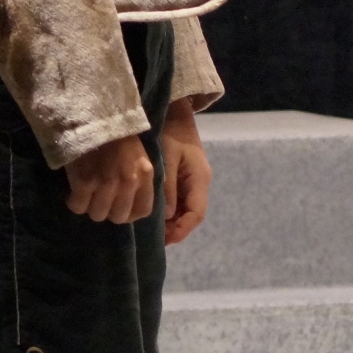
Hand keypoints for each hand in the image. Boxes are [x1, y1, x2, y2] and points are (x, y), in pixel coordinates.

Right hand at [64, 133, 157, 223]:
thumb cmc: (116, 136)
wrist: (93, 116)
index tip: (118, 208)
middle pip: (118, 217)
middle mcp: (128, 181)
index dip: (129, 214)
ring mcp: (107, 182)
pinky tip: (74, 191)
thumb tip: (133, 205)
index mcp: (145, 174)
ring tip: (87, 194)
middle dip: (108, 210)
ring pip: (98, 214)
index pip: (143, 210)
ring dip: (90, 207)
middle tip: (99, 199)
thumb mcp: (139, 156)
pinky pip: (78, 207)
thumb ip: (139, 179)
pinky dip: (74, 202)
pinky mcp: (85, 182)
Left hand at [161, 100, 212, 245]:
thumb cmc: (169, 133)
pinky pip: (181, 200)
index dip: (181, 230)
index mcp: (200, 178)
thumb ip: (168, 187)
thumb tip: (168, 215)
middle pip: (192, 214)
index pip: (196, 214)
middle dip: (176, 229)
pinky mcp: (185, 177)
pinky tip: (155, 213)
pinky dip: (170, 211)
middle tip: (154, 238)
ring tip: (153, 229)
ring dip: (172, 222)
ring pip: (187, 209)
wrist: (173, 112)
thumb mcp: (167, 158)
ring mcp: (194, 180)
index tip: (163, 240)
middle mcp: (200, 182)